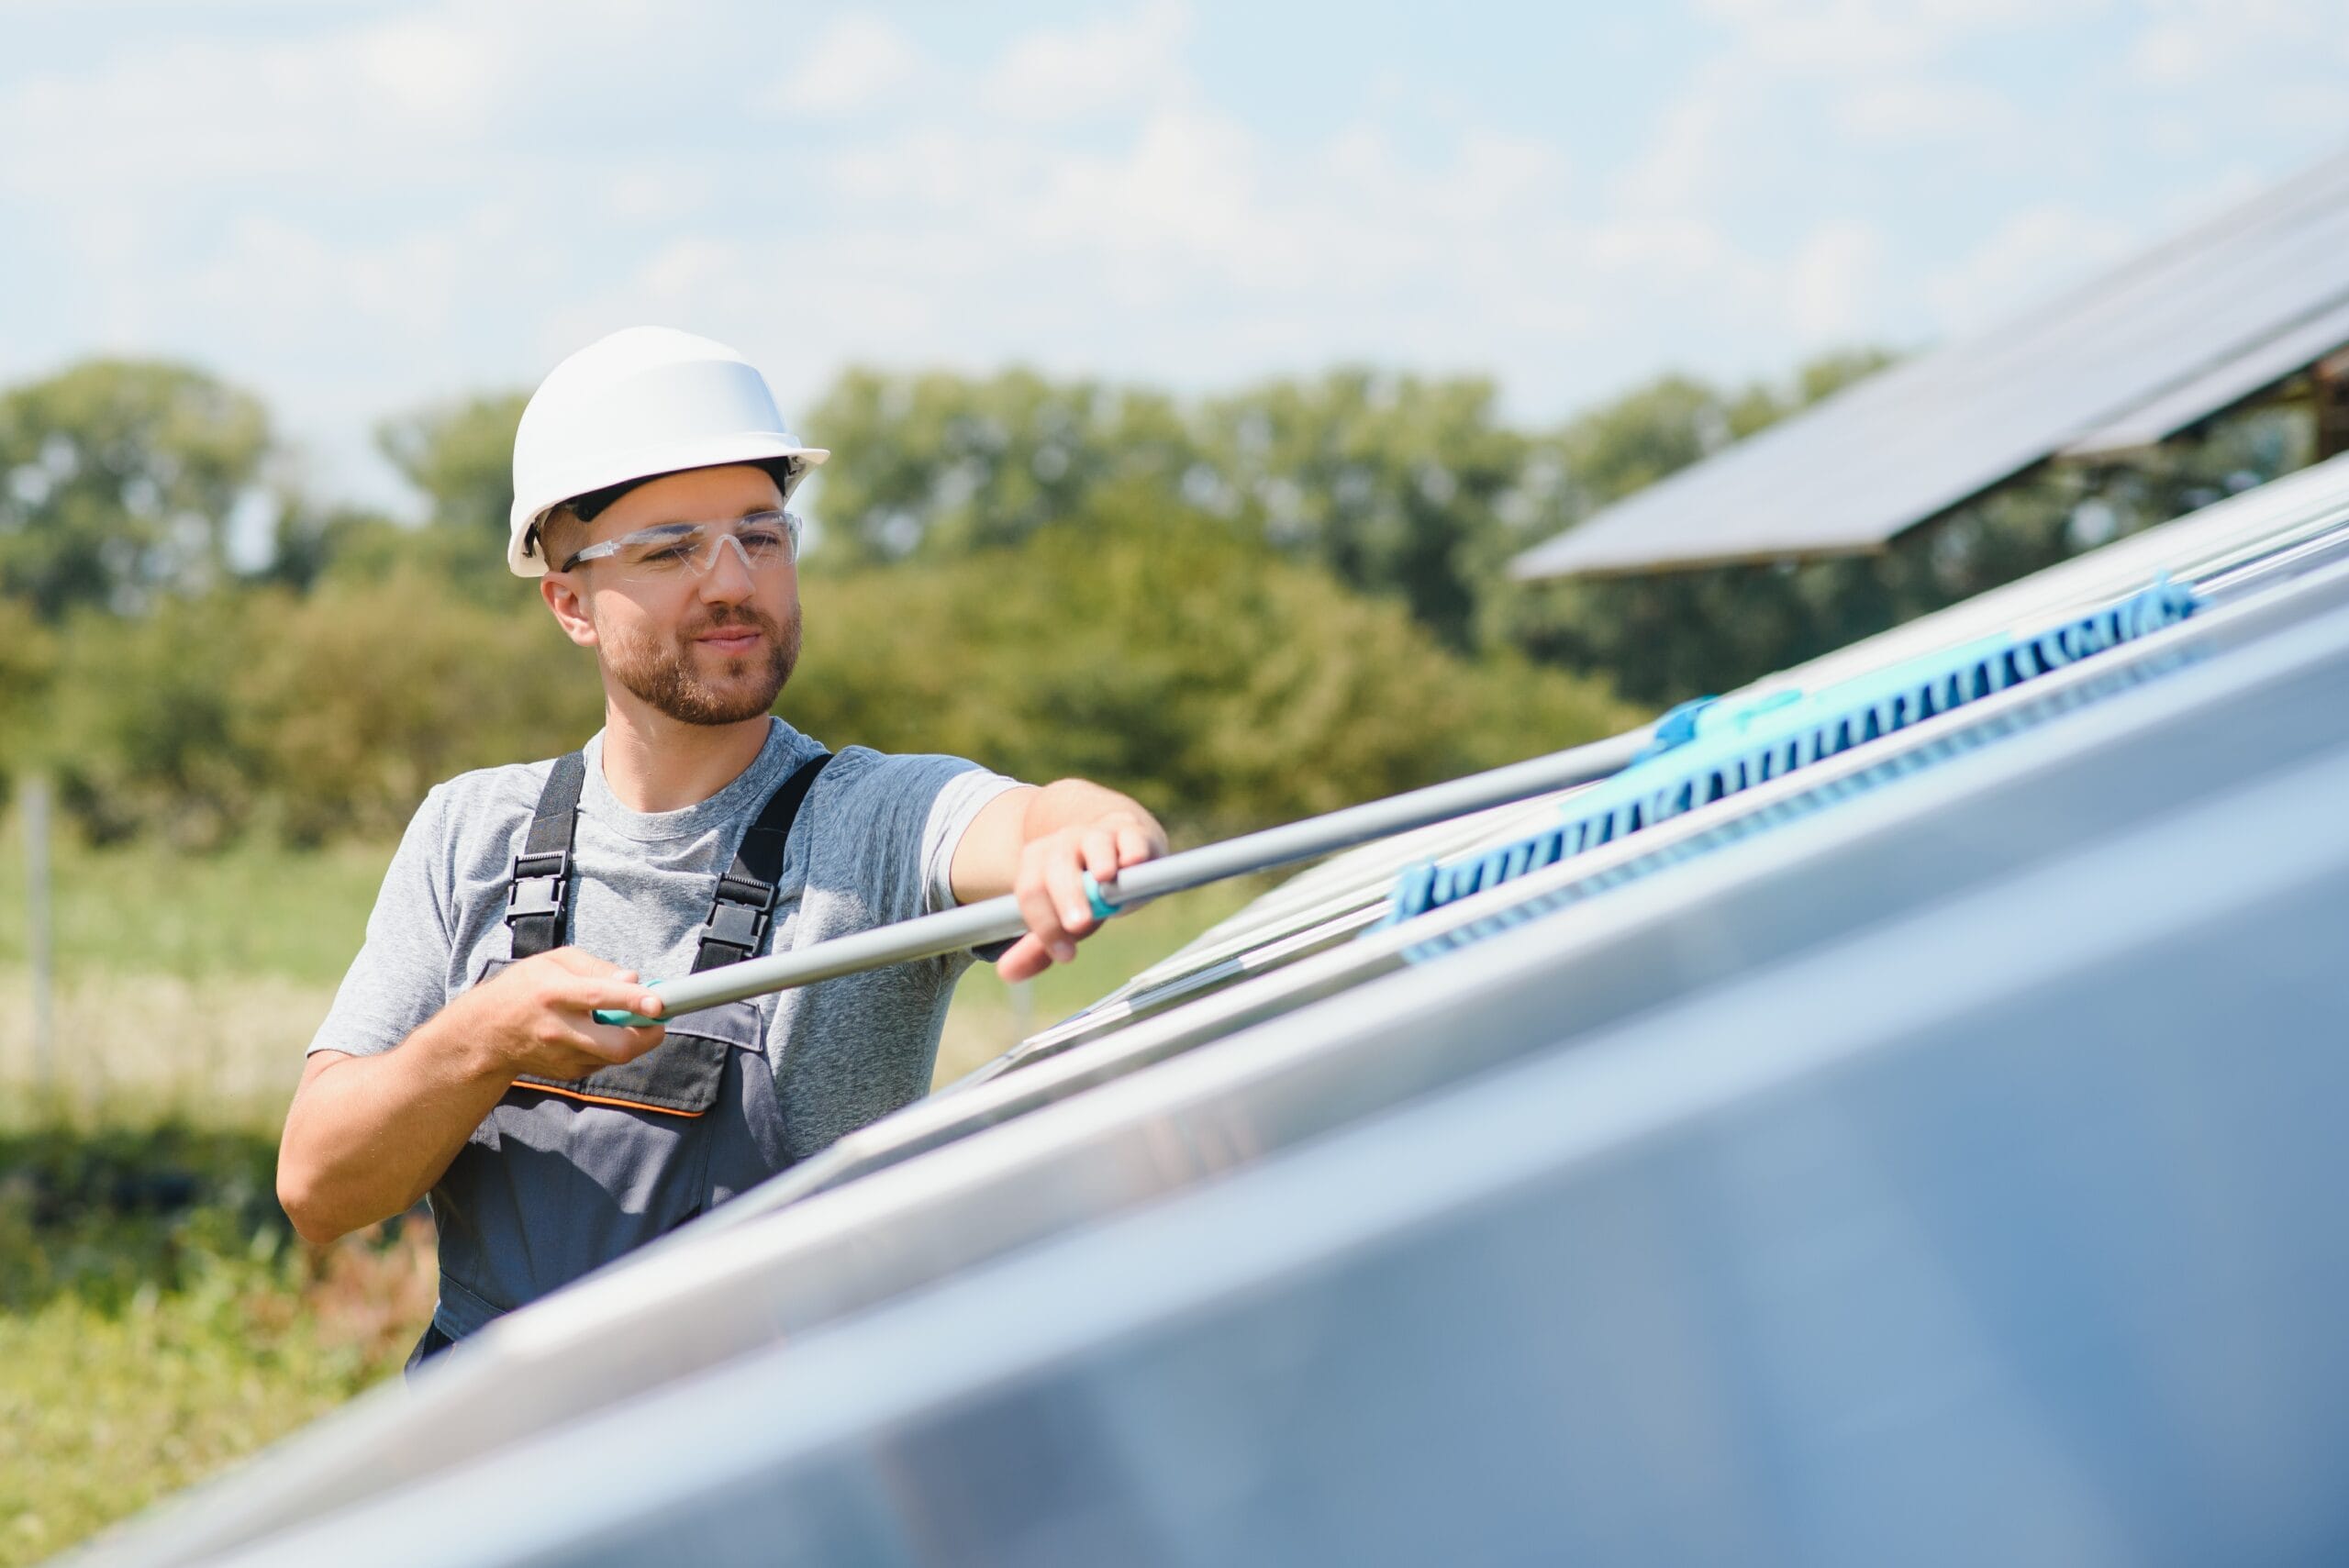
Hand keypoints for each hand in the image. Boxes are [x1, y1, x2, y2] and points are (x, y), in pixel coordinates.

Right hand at [444, 947, 667, 1081]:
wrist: (486, 1033)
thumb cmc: (524, 988)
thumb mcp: (555, 962)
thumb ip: (597, 967)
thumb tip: (634, 980)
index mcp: (554, 993)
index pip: (599, 997)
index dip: (633, 1001)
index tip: (659, 1003)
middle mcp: (559, 1029)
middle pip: (616, 1046)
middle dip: (647, 1036)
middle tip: (658, 1021)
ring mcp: (563, 1056)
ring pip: (615, 1056)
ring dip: (631, 1039)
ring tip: (621, 1020)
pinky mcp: (567, 1073)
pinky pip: (604, 1062)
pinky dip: (611, 1048)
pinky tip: (596, 1034)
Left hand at [997, 809, 1167, 981]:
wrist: (1113, 843)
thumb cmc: (1086, 887)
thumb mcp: (1060, 916)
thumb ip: (1037, 946)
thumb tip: (1007, 972)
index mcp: (1038, 862)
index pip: (1031, 890)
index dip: (1044, 923)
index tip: (1064, 954)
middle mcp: (1065, 844)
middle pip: (1058, 866)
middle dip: (1067, 895)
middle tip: (1078, 924)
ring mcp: (1099, 836)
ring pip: (1095, 844)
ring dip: (1099, 861)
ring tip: (1104, 878)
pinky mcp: (1133, 834)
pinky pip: (1131, 838)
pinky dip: (1133, 850)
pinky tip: (1133, 863)